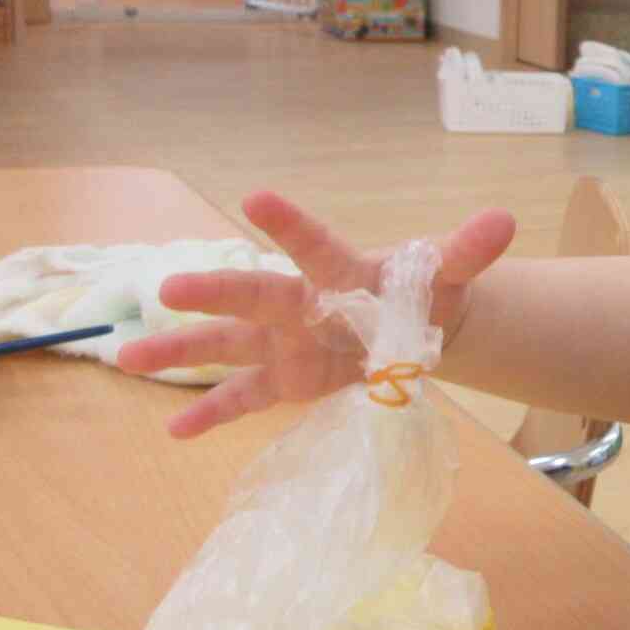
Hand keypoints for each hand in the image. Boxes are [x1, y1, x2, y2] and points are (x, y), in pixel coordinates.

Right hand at [117, 191, 516, 438]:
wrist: (410, 326)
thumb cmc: (418, 290)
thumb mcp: (448, 274)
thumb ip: (468, 250)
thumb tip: (504, 220)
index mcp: (338, 272)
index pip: (314, 244)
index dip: (289, 224)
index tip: (255, 197)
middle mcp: (300, 304)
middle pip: (255, 296)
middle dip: (216, 292)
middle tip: (169, 288)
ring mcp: (284, 344)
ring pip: (226, 345)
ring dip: (179, 350)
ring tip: (125, 356)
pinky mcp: (285, 381)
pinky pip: (242, 399)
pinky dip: (209, 414)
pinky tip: (172, 431)